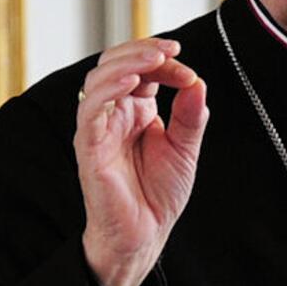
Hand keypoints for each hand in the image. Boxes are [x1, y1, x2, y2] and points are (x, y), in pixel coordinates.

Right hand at [75, 37, 208, 285]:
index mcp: (136, 109)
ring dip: (127, 63)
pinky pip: (90, 108)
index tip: (189, 73)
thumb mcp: (185, 148)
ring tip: (154, 60)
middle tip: (171, 51)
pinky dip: (109, 90)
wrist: (145, 234)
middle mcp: (114, 113)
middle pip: (116, 63)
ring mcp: (98, 127)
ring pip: (99, 79)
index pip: (143, 69)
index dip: (164, 63)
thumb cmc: (158, 194)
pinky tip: (131, 82)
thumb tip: (198, 81)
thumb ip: (191, 115)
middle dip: (143, 51)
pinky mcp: (88, 145)